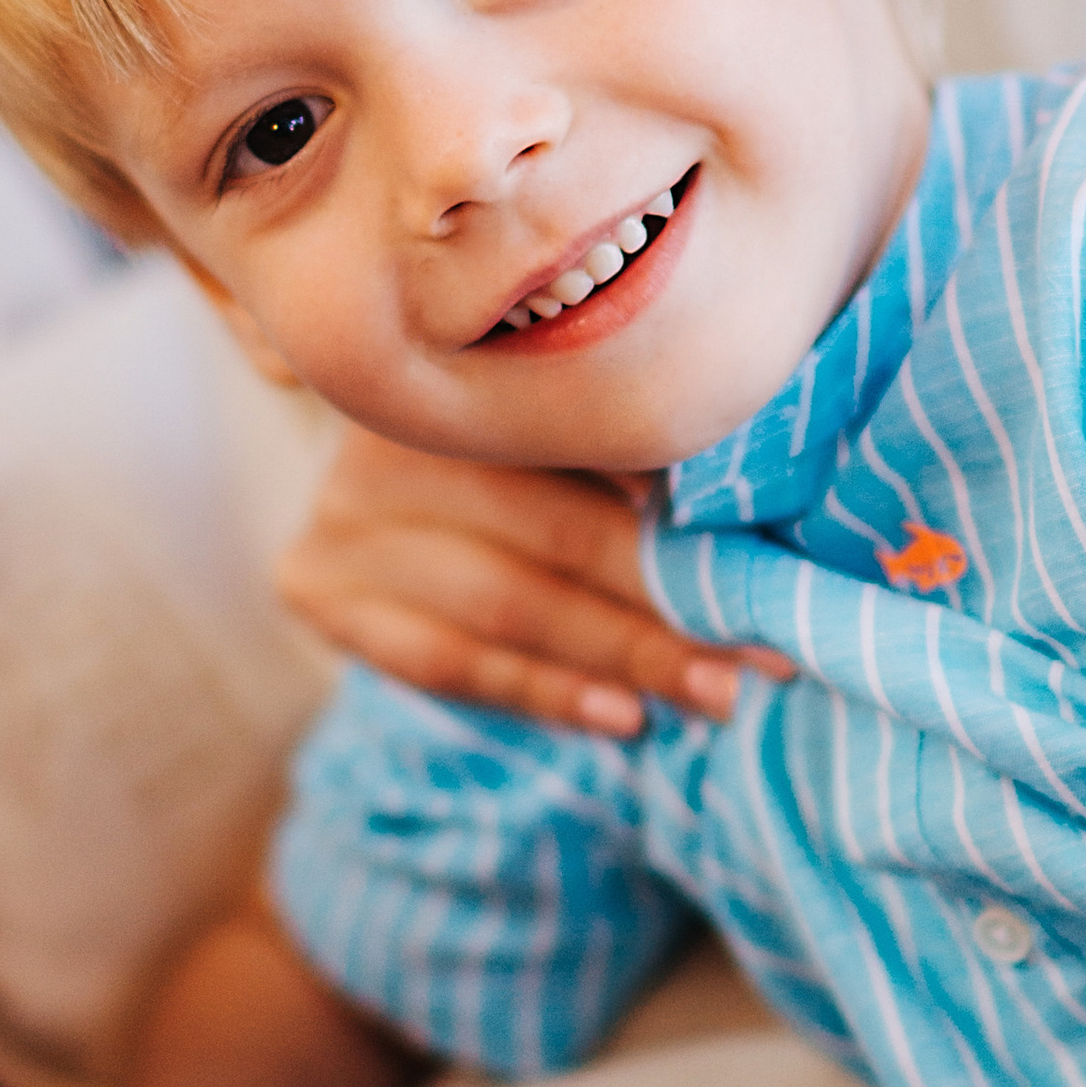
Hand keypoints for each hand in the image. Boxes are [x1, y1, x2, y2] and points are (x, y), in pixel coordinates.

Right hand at [275, 430, 787, 739]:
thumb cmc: (510, 469)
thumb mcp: (562, 442)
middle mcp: (390, 431)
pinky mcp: (317, 591)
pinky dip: (545, 690)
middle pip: (552, 527)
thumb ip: (633, 464)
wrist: (377, 506)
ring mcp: (341, 513)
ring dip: (623, 654)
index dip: (684, 507)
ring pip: (506, 600)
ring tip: (713, 692)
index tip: (768, 564)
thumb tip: (755, 533)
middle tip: (763, 650)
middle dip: (668, 598)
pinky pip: (447, 658)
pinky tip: (622, 715)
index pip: (586, 444)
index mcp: (467, 371)